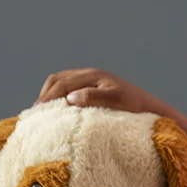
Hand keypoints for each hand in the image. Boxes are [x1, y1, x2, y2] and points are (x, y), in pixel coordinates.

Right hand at [36, 68, 168, 115]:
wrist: (150, 108)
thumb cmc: (135, 106)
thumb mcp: (116, 101)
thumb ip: (93, 97)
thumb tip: (70, 97)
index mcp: (93, 75)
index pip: (62, 83)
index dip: (48, 97)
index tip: (37, 111)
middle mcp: (91, 75)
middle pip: (58, 79)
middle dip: (45, 94)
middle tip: (37, 112)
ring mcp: (92, 81)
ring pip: (62, 83)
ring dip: (51, 94)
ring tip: (44, 111)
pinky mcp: (94, 89)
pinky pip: (70, 88)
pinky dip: (59, 96)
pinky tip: (58, 110)